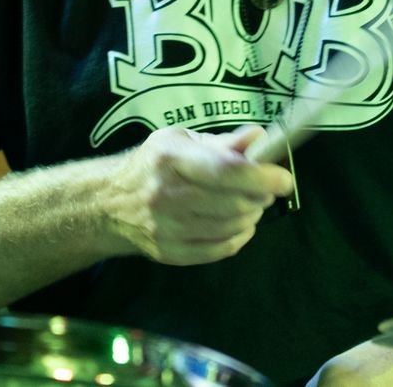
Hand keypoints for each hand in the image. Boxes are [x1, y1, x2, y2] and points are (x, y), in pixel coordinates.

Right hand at [105, 125, 293, 265]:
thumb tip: (259, 139)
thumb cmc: (153, 165)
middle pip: (232, 203)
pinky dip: (239, 236)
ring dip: (251, 215)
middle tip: (265, 188)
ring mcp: (166, 228)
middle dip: (260, 196)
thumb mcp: (181, 141)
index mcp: (169, 158)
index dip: (261, 177)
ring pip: (231, 227)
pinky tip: (237, 223)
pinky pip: (221, 249)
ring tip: (249, 202)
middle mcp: (165, 195)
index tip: (284, 178)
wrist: (108, 203)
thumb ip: (223, 143)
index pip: (224, 171)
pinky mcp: (170, 253)